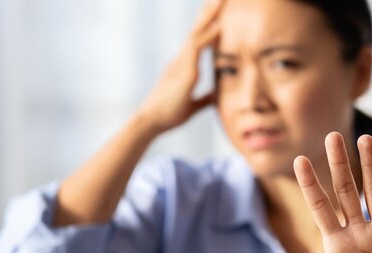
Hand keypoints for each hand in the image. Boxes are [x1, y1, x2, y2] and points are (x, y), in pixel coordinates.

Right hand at [135, 0, 223, 133]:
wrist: (151, 122)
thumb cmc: (169, 115)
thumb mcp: (192, 105)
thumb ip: (204, 98)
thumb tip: (216, 96)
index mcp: (184, 65)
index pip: (199, 39)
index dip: (209, 24)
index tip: (218, 9)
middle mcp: (181, 59)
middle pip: (198, 28)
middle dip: (210, 11)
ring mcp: (182, 62)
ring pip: (198, 32)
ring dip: (210, 15)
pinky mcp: (184, 71)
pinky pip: (197, 48)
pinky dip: (208, 36)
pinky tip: (220, 25)